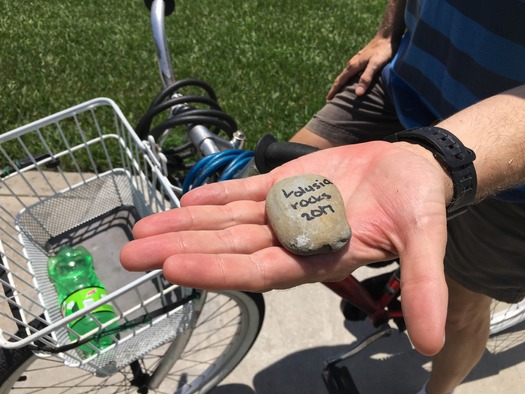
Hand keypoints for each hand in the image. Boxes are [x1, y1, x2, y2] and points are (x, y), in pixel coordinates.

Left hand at [120, 141, 449, 354]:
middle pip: (228, 249)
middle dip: (181, 250)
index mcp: (317, 259)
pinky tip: (186, 201)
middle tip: (133, 254)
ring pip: (226, 222)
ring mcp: (283, 212)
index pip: (259, 272)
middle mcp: (291, 240)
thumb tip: (431, 343)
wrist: (411, 168)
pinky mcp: (284, 187)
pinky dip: (214, 197)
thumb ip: (425, 286)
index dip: (217, 271)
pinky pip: (242, 194)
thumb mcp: (424, 241)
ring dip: (185, 225)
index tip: (174, 268)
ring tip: (143, 230)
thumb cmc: (419, 203)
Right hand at [327, 35, 397, 99]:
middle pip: (341, 78)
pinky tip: (353, 82)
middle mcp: (352, 63)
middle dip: (335, 89)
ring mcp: (357, 60)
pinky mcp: (363, 59)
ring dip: (341, 84)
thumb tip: (357, 93)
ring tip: (340, 93)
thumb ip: (366, 78)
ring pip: (346, 75)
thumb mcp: (375, 65)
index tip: (328, 100)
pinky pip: (352, 72)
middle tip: (330, 100)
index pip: (340, 81)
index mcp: (353, 66)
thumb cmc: (384, 50)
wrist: (388, 35)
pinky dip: (349, 79)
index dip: (333, 91)